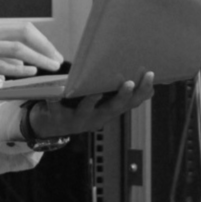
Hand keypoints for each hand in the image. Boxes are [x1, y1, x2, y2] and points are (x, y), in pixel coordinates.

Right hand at [0, 19, 63, 82]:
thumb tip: (19, 59)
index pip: (21, 27)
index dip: (41, 39)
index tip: (52, 52)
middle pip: (24, 33)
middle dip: (45, 47)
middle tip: (57, 60)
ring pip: (16, 48)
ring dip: (39, 57)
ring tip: (52, 67)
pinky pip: (0, 64)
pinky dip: (18, 68)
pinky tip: (30, 72)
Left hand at [29, 72, 155, 137]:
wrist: (49, 126)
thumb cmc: (77, 109)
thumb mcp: (99, 103)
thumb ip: (113, 93)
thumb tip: (137, 77)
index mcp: (107, 112)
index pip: (130, 103)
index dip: (142, 91)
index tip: (151, 75)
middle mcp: (96, 118)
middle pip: (112, 108)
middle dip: (122, 96)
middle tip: (129, 83)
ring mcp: (77, 119)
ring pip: (86, 110)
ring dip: (91, 101)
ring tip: (96, 92)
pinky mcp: (57, 118)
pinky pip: (55, 109)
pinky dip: (54, 102)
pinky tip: (52, 96)